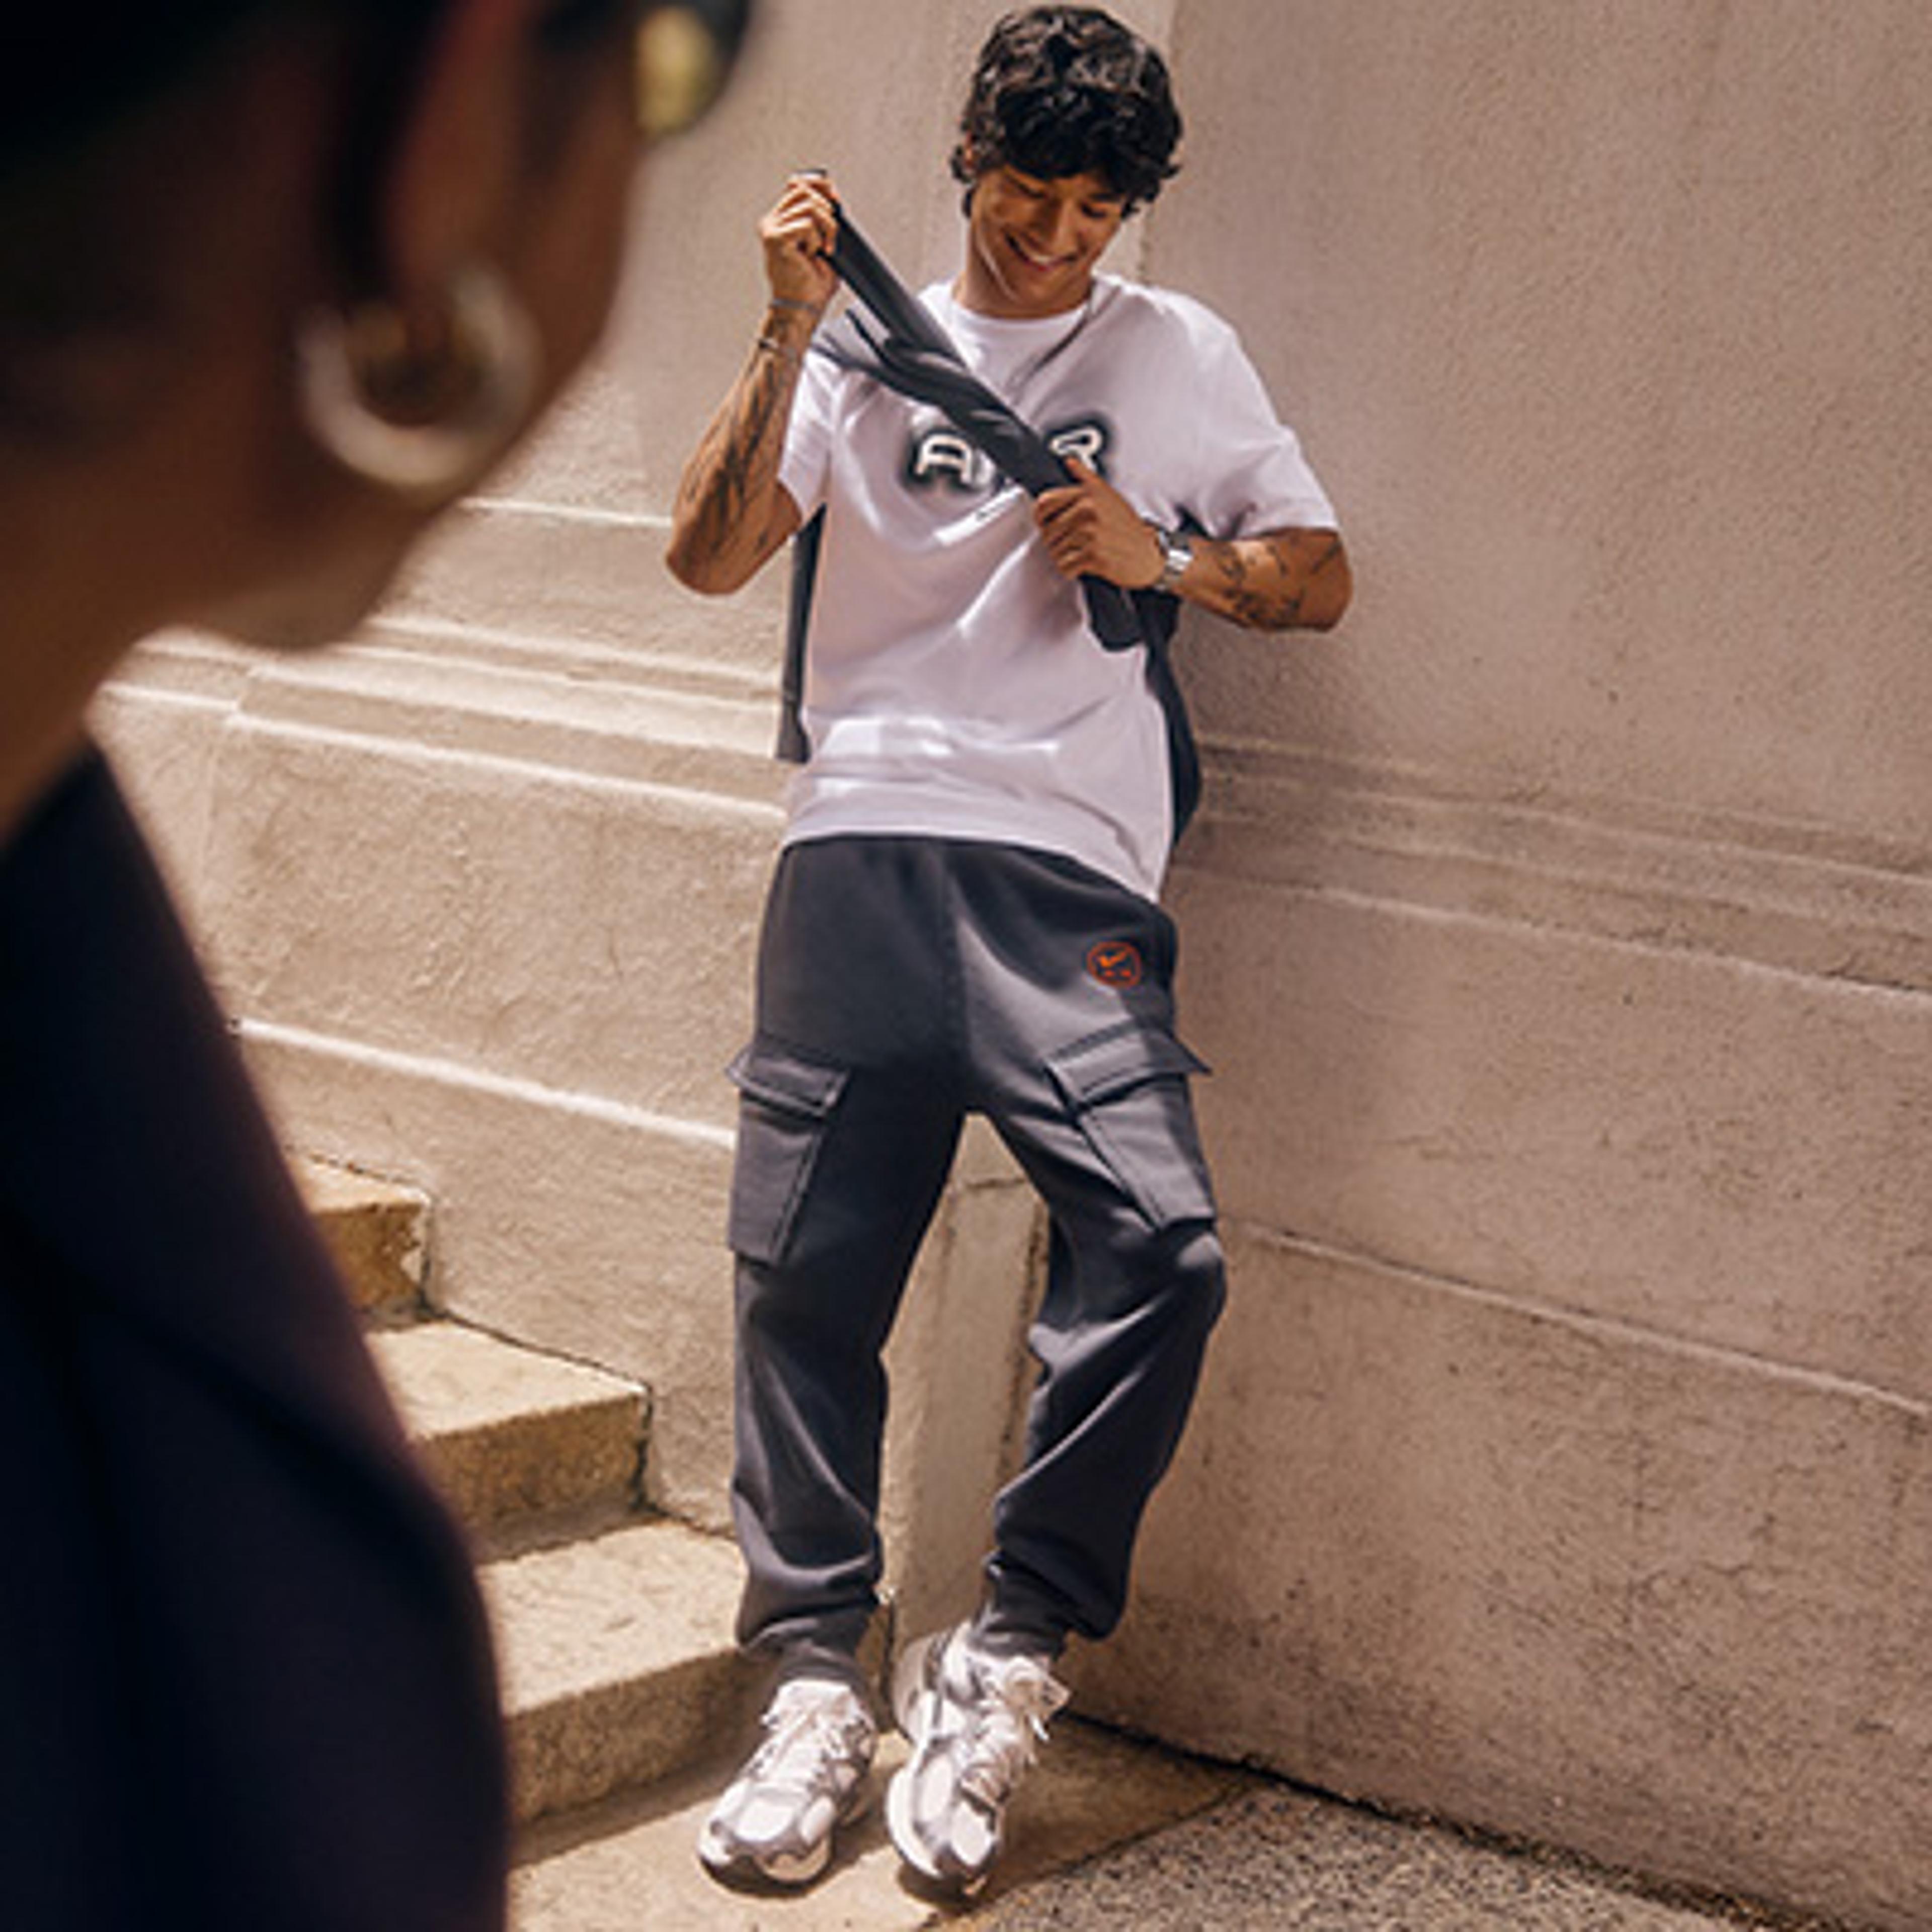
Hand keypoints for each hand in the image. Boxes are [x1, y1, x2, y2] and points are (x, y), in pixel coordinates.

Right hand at [759, 171, 839, 315]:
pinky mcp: (775, 239)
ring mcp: (771, 229)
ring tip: (821, 249)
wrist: (801, 309)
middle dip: (827, 212)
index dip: (820, 185)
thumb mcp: (823, 243)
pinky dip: (816, 240)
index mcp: (780, 220)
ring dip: (826, 228)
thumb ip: (821, 216)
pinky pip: (807, 224)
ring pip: (809, 206)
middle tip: (829, 239)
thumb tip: (831, 193)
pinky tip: (811, 255)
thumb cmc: (811, 285)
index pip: (798, 184)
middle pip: (804, 189)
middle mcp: (772, 222)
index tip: (836, 200)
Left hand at [1032, 458, 1163, 588]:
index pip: (1044, 503)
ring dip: (1064, 557)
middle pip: (1047, 531)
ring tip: (1083, 553)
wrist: (1148, 555)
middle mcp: (1088, 509)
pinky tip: (1085, 565)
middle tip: (1075, 543)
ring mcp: (1091, 532)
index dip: (1041, 518)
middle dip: (1056, 542)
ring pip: (1054, 550)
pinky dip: (1071, 570)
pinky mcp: (1093, 555)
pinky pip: (1064, 566)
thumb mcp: (1109, 495)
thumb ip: (1086, 478)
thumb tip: (1070, 461)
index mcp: (1088, 493)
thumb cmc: (1128, 529)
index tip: (1047, 524)